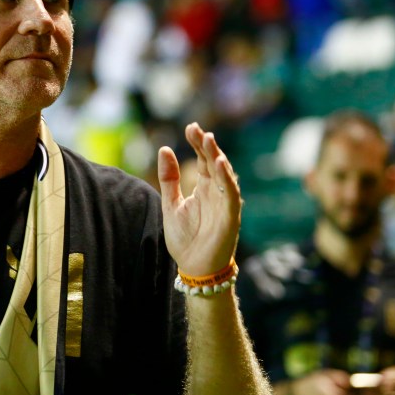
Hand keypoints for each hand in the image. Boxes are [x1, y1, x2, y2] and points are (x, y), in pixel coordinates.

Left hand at [158, 123, 240, 276]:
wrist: (193, 267)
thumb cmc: (185, 238)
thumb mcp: (170, 203)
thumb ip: (169, 178)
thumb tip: (164, 148)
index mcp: (203, 188)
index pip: (202, 159)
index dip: (197, 143)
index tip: (190, 127)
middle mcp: (216, 192)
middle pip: (214, 163)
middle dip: (206, 145)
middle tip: (197, 129)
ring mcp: (224, 203)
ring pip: (224, 175)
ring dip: (217, 157)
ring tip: (209, 140)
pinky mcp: (230, 217)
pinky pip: (230, 195)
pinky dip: (226, 179)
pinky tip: (219, 164)